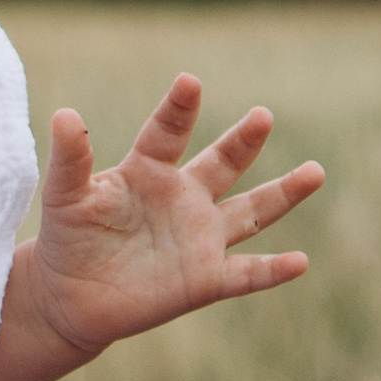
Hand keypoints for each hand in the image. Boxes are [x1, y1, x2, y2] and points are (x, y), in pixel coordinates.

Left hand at [23, 75, 322, 361]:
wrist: (69, 298)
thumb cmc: (68, 238)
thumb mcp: (65, 196)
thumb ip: (70, 158)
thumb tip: (64, 115)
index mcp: (149, 171)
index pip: (168, 133)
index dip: (178, 109)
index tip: (189, 82)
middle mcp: (184, 199)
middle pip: (223, 164)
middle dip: (243, 141)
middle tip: (262, 116)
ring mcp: (199, 238)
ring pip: (251, 212)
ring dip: (284, 193)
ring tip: (316, 171)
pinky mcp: (204, 280)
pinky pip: (246, 273)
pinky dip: (273, 270)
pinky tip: (300, 261)